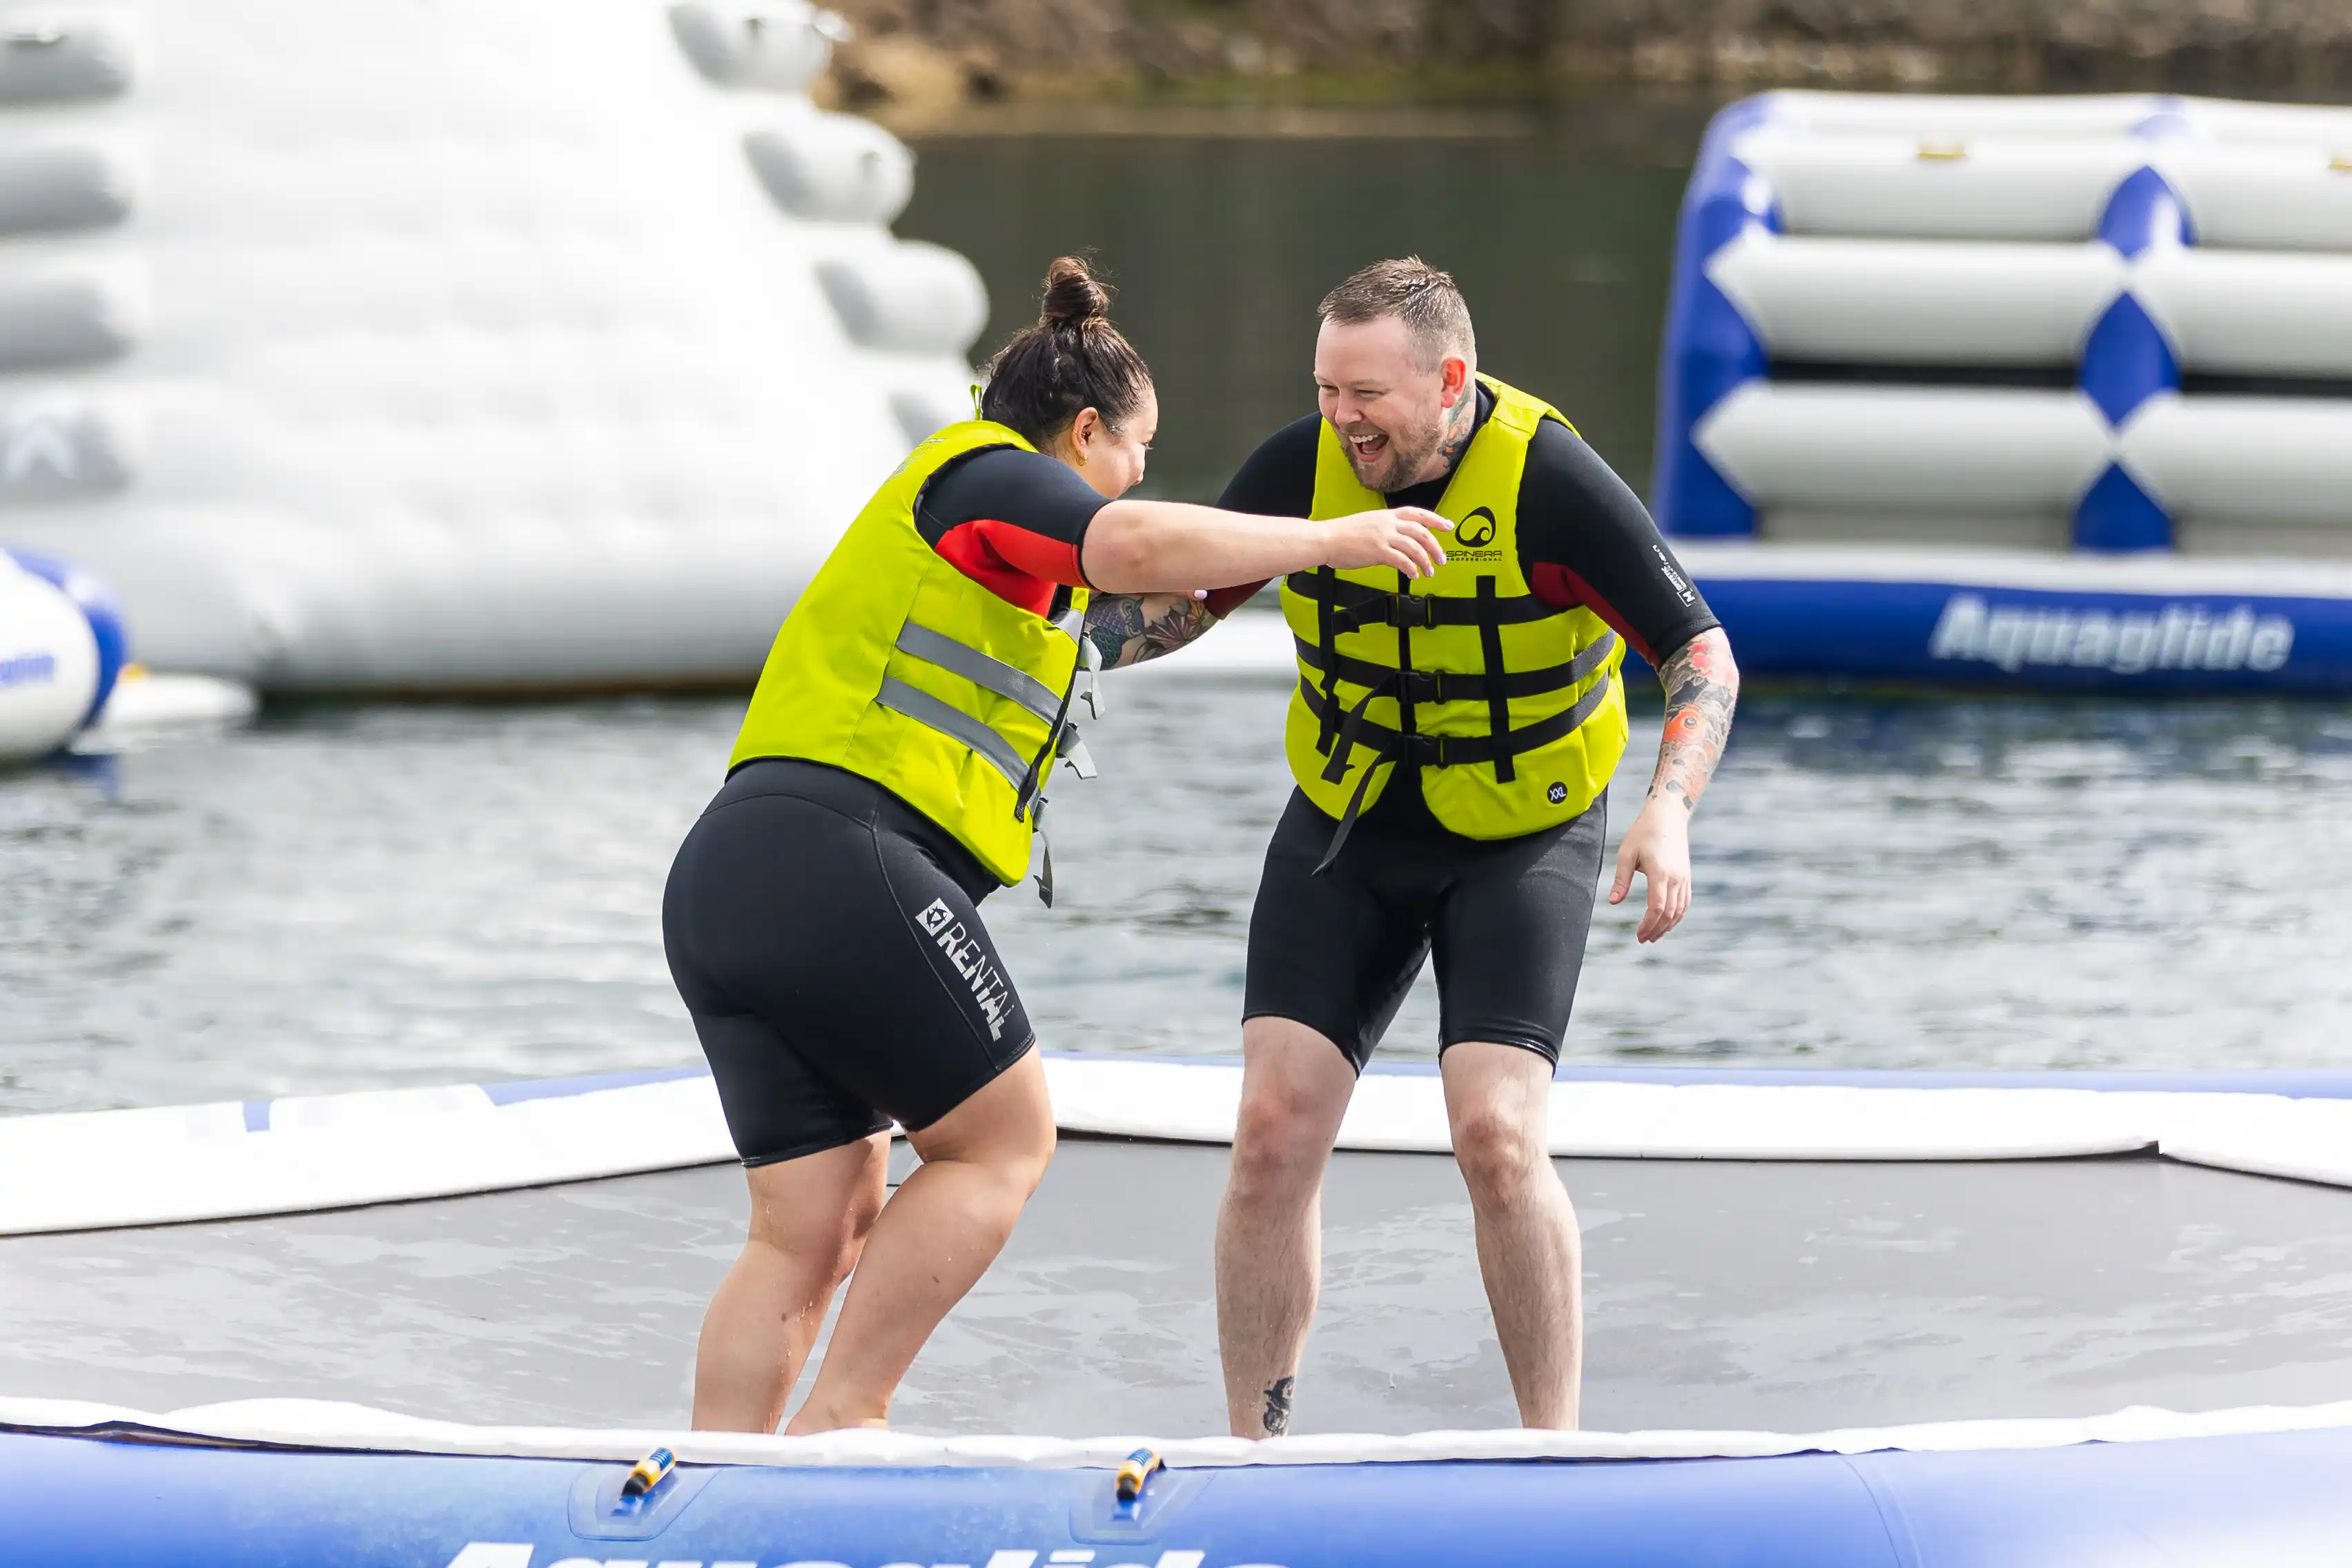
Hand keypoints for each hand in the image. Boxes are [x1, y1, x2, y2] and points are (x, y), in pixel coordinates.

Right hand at [1323, 507, 1450, 577]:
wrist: (1326, 539)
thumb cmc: (1343, 534)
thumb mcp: (1368, 524)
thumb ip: (1385, 529)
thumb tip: (1398, 541)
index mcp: (1387, 515)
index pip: (1418, 514)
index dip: (1436, 520)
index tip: (1448, 526)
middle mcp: (1388, 523)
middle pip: (1421, 532)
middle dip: (1435, 546)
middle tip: (1442, 559)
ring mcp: (1383, 536)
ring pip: (1414, 547)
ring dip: (1425, 561)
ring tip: (1429, 571)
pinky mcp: (1377, 551)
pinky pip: (1401, 560)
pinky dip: (1411, 568)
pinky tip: (1413, 574)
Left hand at [1608, 797, 1691, 942]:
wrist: (1667, 816)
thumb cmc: (1643, 833)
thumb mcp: (1626, 854)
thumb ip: (1621, 879)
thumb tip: (1613, 903)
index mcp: (1660, 873)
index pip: (1656, 907)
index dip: (1647, 924)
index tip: (1637, 935)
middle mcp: (1676, 878)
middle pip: (1669, 913)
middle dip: (1656, 930)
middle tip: (1643, 940)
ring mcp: (1684, 878)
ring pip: (1679, 910)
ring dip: (1667, 926)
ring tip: (1654, 937)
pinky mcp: (1687, 876)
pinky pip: (1685, 902)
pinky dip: (1677, 916)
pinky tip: (1667, 923)